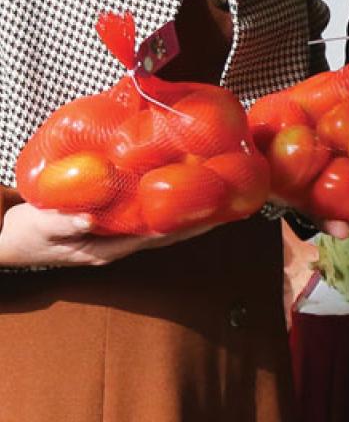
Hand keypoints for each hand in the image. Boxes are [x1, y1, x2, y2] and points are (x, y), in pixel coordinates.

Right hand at [0, 202, 211, 267]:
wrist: (7, 239)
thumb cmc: (24, 233)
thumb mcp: (39, 226)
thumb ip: (63, 221)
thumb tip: (90, 217)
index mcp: (107, 249)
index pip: (157, 237)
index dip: (186, 225)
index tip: (213, 212)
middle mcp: (118, 246)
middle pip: (168, 235)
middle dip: (199, 221)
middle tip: (231, 202)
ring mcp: (115, 239)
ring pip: (160, 227)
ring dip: (187, 214)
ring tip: (217, 196)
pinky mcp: (110, 227)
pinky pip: (145, 218)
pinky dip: (165, 208)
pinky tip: (178, 193)